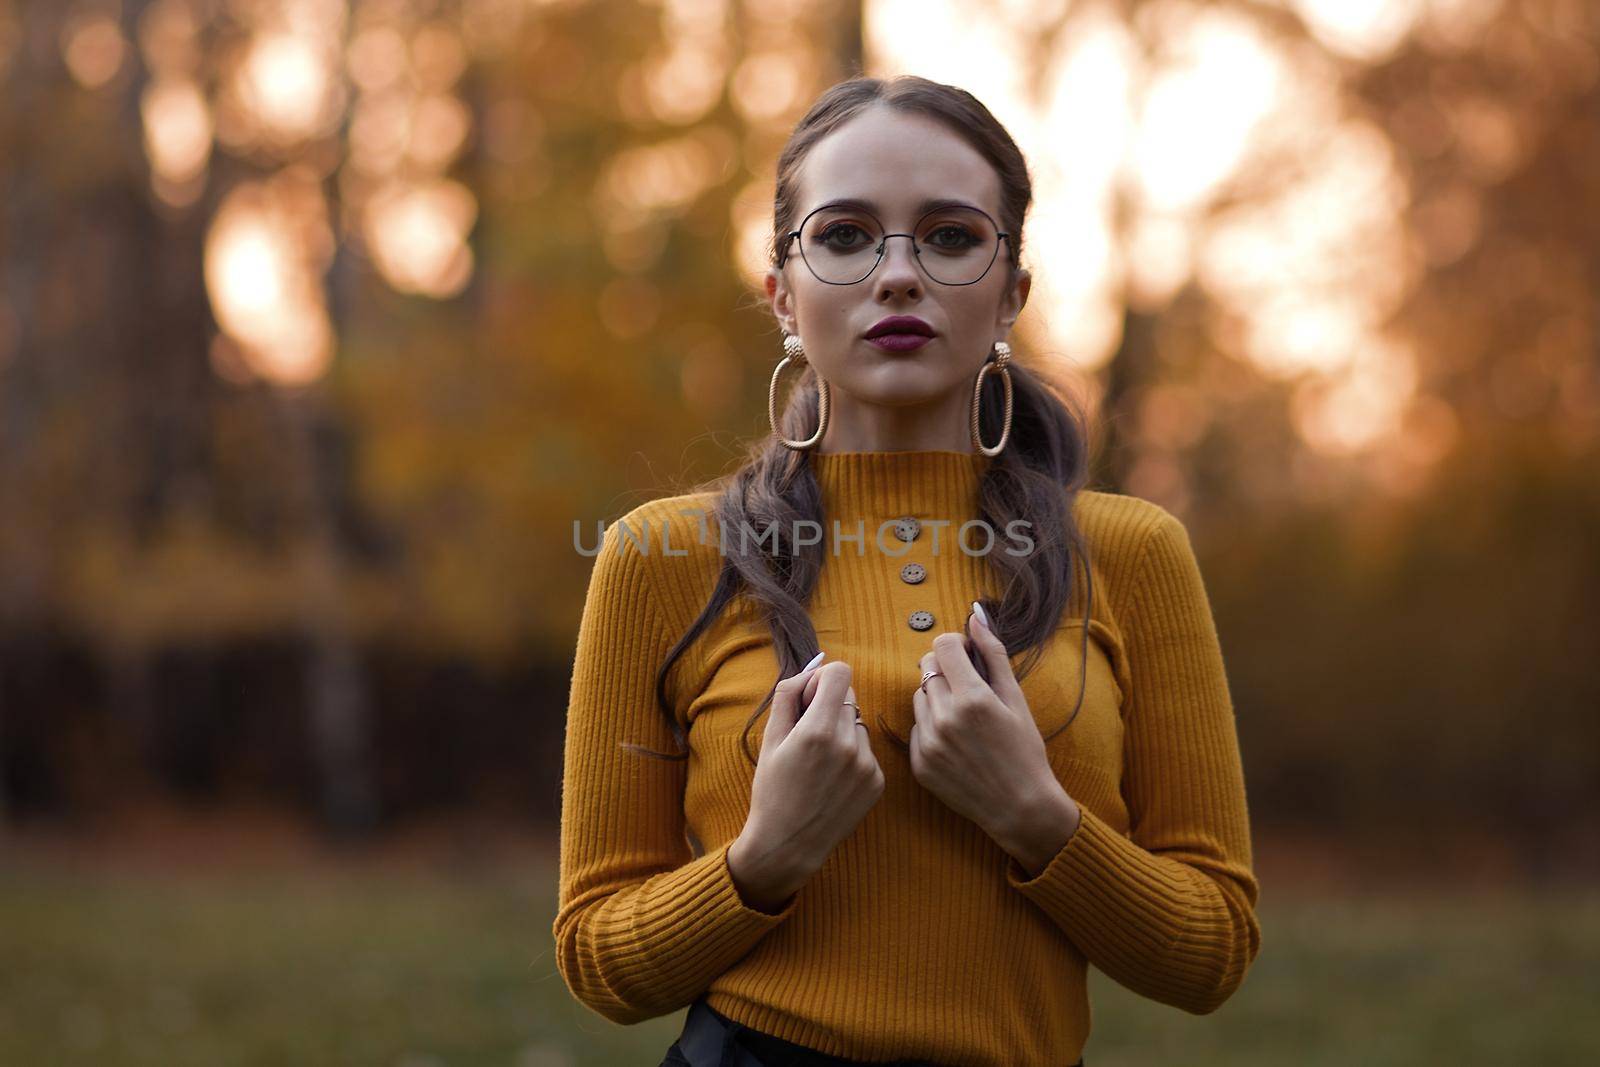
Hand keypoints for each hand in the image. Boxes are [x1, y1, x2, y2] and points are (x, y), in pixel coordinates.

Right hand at [731, 654, 884, 909]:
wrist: (789, 844)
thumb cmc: (772, 790)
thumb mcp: (769, 739)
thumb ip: (788, 696)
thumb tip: (811, 672)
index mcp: (817, 730)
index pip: (840, 673)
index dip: (822, 679)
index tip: (809, 698)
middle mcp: (848, 744)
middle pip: (849, 697)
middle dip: (829, 706)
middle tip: (808, 733)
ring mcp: (866, 765)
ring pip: (859, 723)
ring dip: (842, 731)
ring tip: (820, 762)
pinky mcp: (877, 781)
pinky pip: (867, 750)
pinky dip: (852, 756)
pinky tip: (833, 779)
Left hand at [910, 603, 1076, 857]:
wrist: (1020, 806)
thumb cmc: (1025, 750)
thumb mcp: (1015, 699)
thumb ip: (994, 654)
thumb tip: (976, 617)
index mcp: (972, 698)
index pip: (941, 646)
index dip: (955, 645)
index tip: (968, 656)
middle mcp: (944, 718)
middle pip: (927, 668)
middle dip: (946, 670)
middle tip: (969, 689)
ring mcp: (928, 743)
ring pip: (919, 697)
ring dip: (936, 698)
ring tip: (964, 719)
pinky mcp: (918, 764)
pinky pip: (915, 728)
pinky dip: (931, 727)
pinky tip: (956, 743)